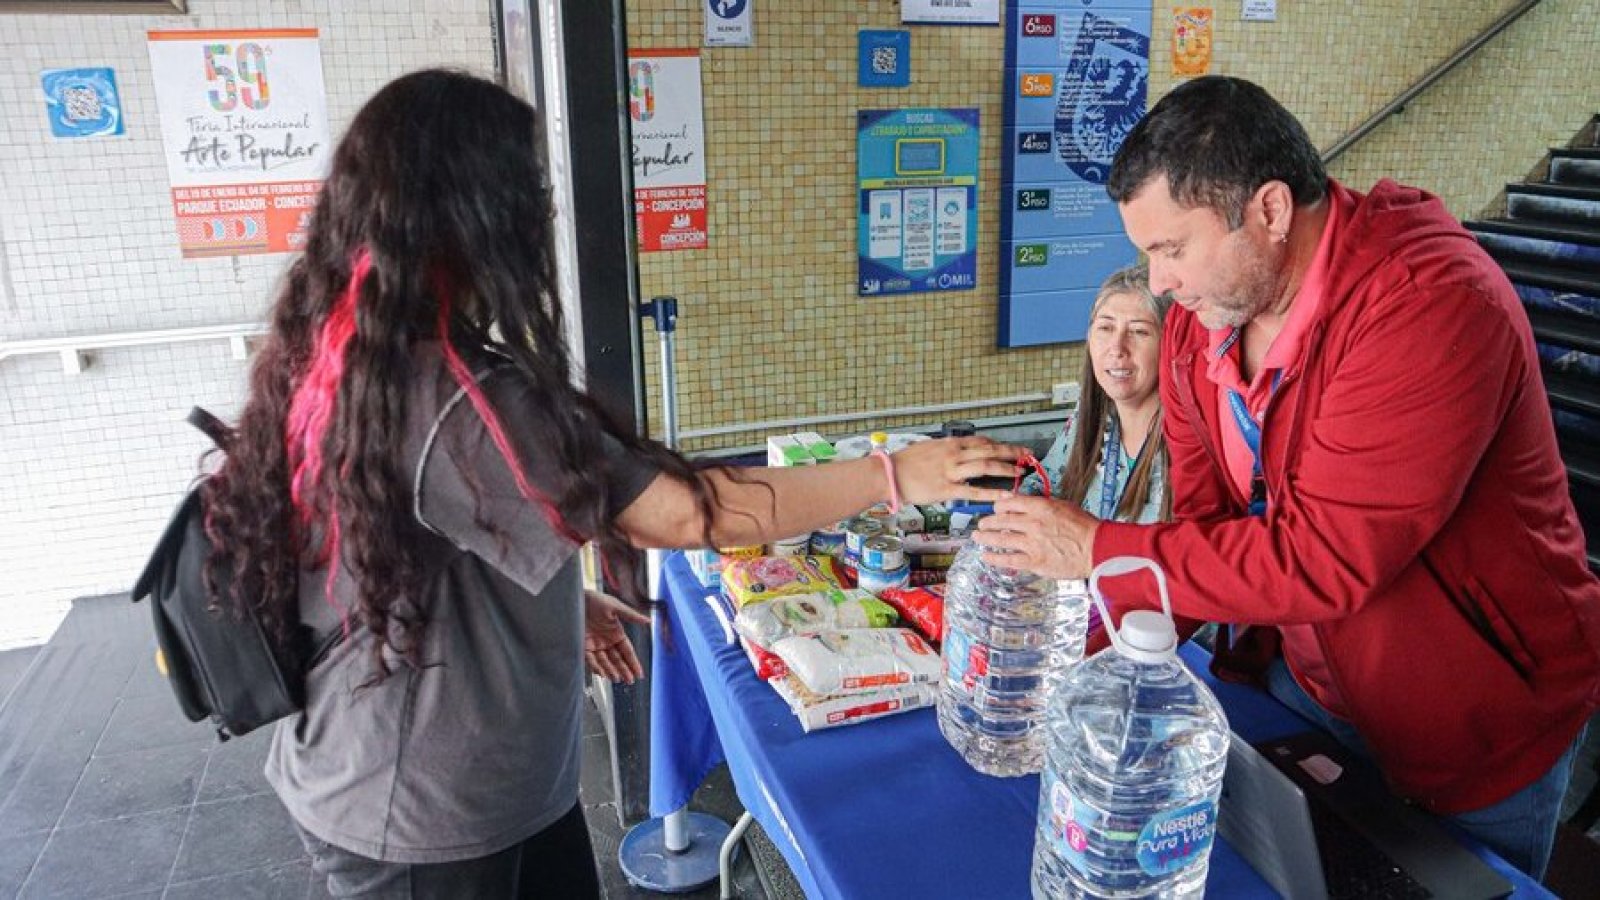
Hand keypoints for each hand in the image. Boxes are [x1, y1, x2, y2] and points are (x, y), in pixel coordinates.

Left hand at [584, 589, 650, 683]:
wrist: (577, 598)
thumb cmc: (598, 600)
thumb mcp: (616, 607)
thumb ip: (631, 616)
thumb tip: (649, 621)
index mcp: (617, 634)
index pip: (628, 652)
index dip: (634, 663)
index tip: (639, 674)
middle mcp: (608, 642)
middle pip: (618, 660)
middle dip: (624, 670)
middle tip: (630, 681)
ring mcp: (596, 645)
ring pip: (605, 662)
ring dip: (611, 670)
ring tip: (616, 678)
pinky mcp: (584, 646)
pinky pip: (591, 659)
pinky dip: (596, 666)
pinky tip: (602, 673)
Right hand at [891, 437, 1028, 504]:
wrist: (889, 474)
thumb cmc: (905, 462)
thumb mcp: (929, 447)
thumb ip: (947, 449)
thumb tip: (959, 450)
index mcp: (950, 443)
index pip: (982, 441)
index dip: (1000, 444)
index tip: (1012, 448)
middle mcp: (954, 454)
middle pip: (990, 450)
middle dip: (1011, 452)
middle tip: (1027, 455)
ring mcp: (951, 471)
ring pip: (986, 466)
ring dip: (1006, 469)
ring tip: (1020, 473)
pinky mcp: (946, 489)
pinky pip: (973, 490)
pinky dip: (991, 493)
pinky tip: (1005, 496)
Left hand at [974, 494, 1098, 579]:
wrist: (1097, 548)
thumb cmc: (1084, 527)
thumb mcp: (1062, 506)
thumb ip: (1038, 502)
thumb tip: (1016, 498)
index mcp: (1041, 507)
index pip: (1010, 503)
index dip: (998, 506)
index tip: (995, 509)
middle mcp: (1033, 524)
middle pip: (1001, 520)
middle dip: (988, 522)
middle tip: (982, 523)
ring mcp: (1032, 543)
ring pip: (1001, 539)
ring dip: (985, 537)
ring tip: (978, 537)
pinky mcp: (1034, 562)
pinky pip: (1008, 559)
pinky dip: (993, 557)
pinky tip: (985, 556)